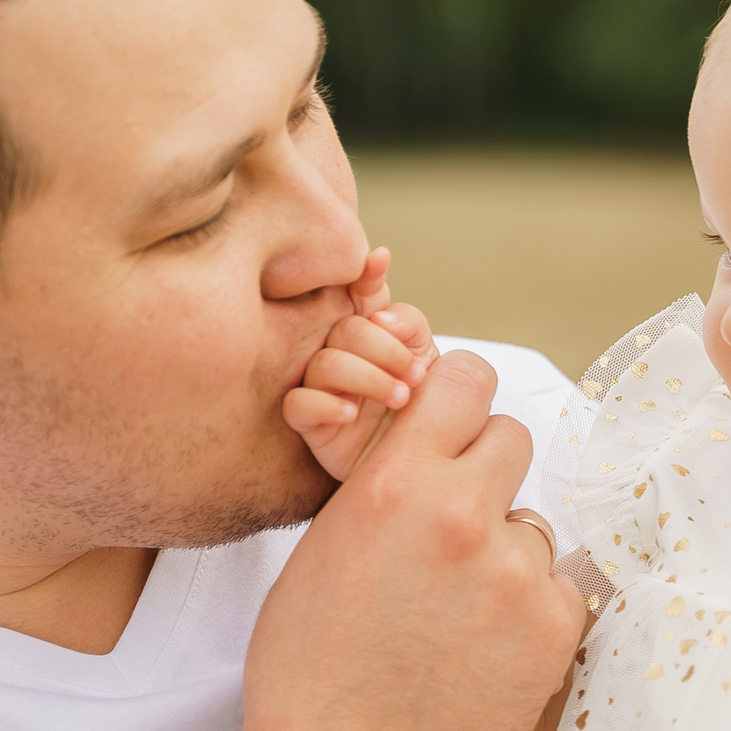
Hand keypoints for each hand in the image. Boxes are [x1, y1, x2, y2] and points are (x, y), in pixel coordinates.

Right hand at [245, 350, 581, 730]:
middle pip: (511, 440)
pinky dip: (530, 612)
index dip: (459, 402)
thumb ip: (382, 489)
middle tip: (452, 530)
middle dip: (484, 474)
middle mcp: (462, 515)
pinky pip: (557, 589)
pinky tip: (483, 650)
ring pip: (532, 526)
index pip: (464, 381)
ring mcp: (516, 573)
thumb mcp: (322, 550)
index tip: (456, 425)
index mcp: (393, 485)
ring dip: (505, 554)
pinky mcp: (555, 627)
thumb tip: (423, 453)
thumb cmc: (311, 676)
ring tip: (455, 616)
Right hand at [281, 248, 435, 480]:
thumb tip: (382, 316)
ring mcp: (324, 385)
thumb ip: (410, 327)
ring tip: (399, 398)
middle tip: (415, 376)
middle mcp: (346, 353)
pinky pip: (298, 404)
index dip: (366, 275)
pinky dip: (324, 404)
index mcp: (376, 333)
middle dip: (385, 349)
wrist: (425, 468)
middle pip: (348, 330)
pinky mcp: (310, 421)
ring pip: (325, 364)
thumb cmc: (427, 414)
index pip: (363, 294)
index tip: (380, 262)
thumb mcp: (432, 364)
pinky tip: (351, 413)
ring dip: (367, 378)